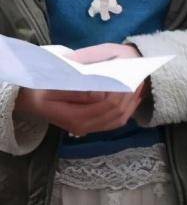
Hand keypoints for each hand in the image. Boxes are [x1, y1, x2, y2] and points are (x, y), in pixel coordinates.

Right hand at [15, 44, 145, 135]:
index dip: (123, 92)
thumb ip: (78, 91)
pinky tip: (133, 97)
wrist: (28, 101)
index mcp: (75, 117)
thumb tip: (100, 92)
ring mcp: (87, 129)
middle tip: (141, 77)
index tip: (132, 76)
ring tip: (141, 84)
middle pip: (117, 112)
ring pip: (119, 119)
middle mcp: (83, 127)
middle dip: (131, 95)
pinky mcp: (90, 126)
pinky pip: (114, 122)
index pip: (108, 105)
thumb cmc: (39, 90)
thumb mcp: (54, 87)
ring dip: (132, 102)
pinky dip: (127, 109)